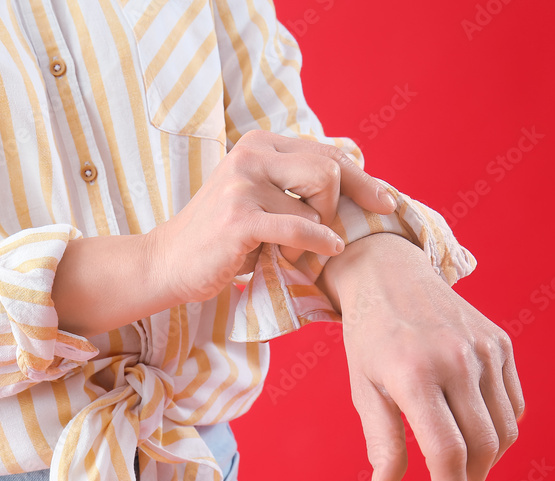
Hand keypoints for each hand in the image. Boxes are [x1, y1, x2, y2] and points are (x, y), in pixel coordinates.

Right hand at [148, 130, 396, 303]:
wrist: (168, 263)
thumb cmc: (221, 237)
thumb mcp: (260, 198)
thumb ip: (296, 184)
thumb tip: (358, 175)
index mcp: (260, 143)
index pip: (327, 152)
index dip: (363, 179)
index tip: (386, 203)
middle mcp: (251, 154)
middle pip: (328, 170)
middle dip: (336, 207)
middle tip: (323, 234)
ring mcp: (243, 184)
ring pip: (314, 204)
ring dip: (315, 235)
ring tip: (292, 251)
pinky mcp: (239, 218)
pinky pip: (300, 228)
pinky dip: (318, 243)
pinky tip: (324, 252)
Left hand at [317, 233, 524, 480]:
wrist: (390, 276)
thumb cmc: (369, 338)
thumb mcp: (363, 387)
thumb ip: (380, 439)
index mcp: (413, 373)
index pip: (445, 450)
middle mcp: (455, 360)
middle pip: (481, 445)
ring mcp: (484, 350)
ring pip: (504, 428)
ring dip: (488, 460)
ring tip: (463, 471)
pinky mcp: (500, 343)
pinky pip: (512, 402)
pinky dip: (499, 427)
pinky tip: (475, 433)